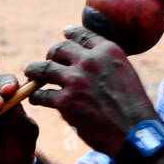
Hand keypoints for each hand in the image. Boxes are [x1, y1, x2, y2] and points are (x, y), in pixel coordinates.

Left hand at [24, 26, 157, 156]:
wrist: (134, 131)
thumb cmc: (132, 107)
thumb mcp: (125, 73)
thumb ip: (108, 63)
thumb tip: (95, 60)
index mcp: (108, 51)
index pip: (83, 35)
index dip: (71, 33)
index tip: (65, 33)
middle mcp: (90, 61)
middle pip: (59, 49)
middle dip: (51, 54)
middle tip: (46, 60)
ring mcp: (76, 80)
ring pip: (45, 68)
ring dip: (34, 71)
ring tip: (29, 73)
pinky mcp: (65, 101)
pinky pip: (42, 94)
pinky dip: (36, 96)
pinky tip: (35, 98)